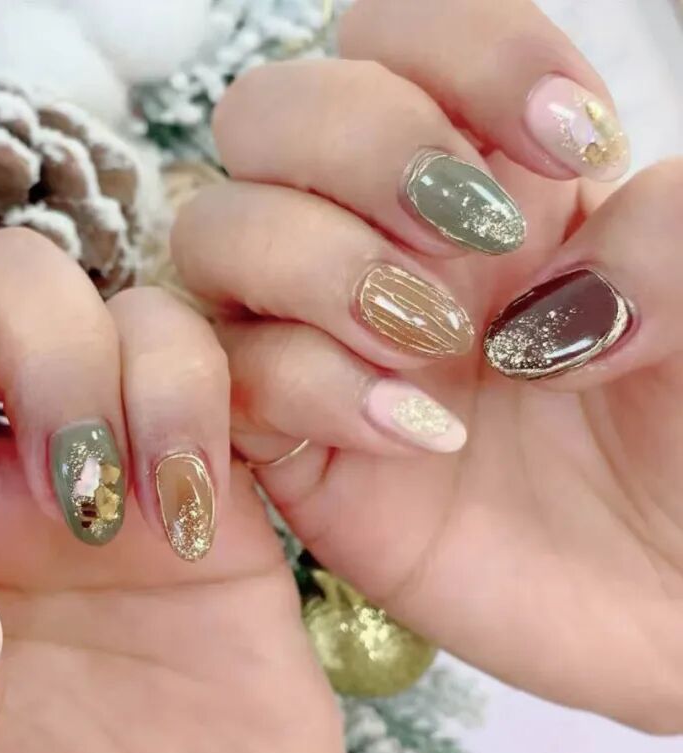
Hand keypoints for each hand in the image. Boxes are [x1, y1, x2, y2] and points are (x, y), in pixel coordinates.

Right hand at [172, 0, 682, 732]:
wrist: (676, 596)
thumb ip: (664, 231)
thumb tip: (532, 285)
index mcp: (484, 167)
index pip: (394, 32)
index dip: (462, 57)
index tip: (571, 145)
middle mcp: (379, 236)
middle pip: (269, 112)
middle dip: (363, 150)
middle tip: (480, 242)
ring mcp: (321, 337)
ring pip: (215, 233)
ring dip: (321, 266)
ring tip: (439, 342)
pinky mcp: (290, 443)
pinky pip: (228, 377)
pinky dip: (311, 386)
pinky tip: (422, 433)